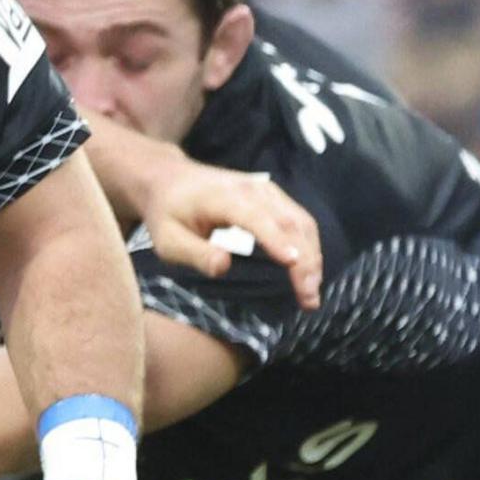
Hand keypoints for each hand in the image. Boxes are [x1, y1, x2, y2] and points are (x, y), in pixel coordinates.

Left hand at [139, 154, 323, 309]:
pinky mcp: (275, 197)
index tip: (293, 264)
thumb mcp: (168, 239)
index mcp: (223, 198)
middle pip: (289, 223)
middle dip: (305, 261)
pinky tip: (308, 272)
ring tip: (311, 294)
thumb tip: (224, 267)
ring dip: (313, 257)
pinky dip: (309, 247)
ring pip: (301, 222)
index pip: (256, 219)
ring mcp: (267, 190)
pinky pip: (300, 220)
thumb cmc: (166, 213)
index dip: (276, 241)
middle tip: (309, 299)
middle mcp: (252, 189)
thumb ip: (194, 253)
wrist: (169, 179)